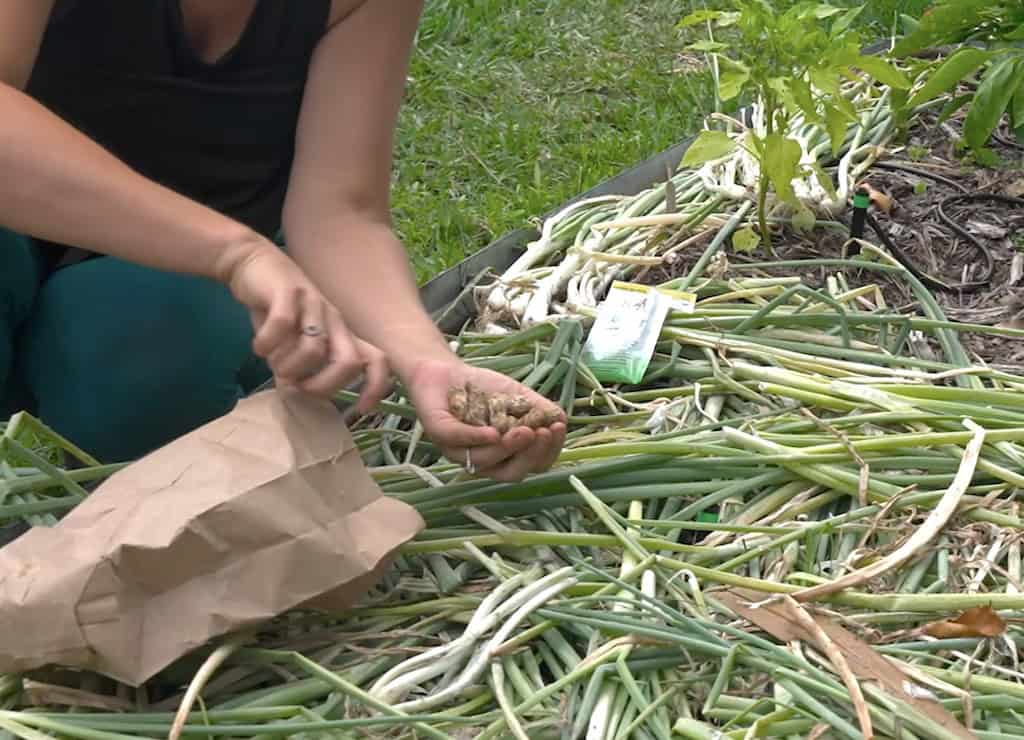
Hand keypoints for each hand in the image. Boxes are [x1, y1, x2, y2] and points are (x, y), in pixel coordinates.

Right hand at [225, 242, 390, 412]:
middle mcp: (334, 320)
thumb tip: (294, 394)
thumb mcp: (291, 342)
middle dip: (324, 385)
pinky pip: (283, 324)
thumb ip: (299, 368)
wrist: (253, 263)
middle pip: (350, 361)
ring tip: (272, 362)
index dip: (377, 386)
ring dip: (289, 366)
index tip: (361, 408)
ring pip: (314, 348)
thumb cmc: (275, 310)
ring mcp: (314, 304)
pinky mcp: (289, 291)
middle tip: (297, 386)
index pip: (377, 360)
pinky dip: (268, 343)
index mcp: (341, 334)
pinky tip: (258, 346)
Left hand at [402, 358, 566, 481]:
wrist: (446, 370)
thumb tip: (561, 420)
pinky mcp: (438, 433)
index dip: (547, 452)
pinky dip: (477, 438)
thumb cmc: (484, 388)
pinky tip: (494, 432)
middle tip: (541, 433)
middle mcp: (482, 460)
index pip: (532, 465)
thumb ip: (540, 409)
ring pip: (485, 462)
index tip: (557, 428)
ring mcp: (457, 450)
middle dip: (530, 456)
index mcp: (504, 456)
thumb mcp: (519, 396)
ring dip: (508, 448)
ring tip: (524, 429)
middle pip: (511, 473)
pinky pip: (458, 441)